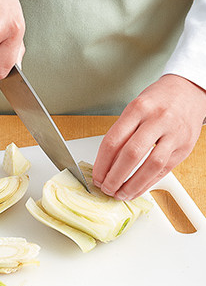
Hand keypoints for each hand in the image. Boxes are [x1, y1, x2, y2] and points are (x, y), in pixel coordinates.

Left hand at [92, 74, 205, 199]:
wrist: (187, 91)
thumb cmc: (157, 100)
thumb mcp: (135, 108)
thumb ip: (122, 132)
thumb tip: (106, 164)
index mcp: (138, 108)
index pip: (113, 140)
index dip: (102, 163)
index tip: (97, 176)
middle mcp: (157, 120)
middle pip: (131, 154)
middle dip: (115, 177)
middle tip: (106, 188)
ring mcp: (173, 134)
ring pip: (151, 166)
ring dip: (132, 185)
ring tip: (120, 194)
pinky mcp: (184, 148)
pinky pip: (163, 170)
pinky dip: (147, 184)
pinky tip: (136, 189)